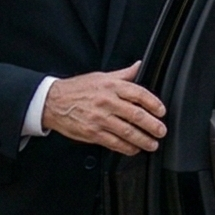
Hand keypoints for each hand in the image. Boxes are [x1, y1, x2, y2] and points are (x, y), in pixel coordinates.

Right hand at [42, 64, 167, 155]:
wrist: (53, 102)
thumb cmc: (77, 89)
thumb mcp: (101, 76)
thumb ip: (123, 74)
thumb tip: (139, 66)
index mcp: (110, 86)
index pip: (138, 94)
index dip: (153, 103)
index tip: (162, 111)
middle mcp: (106, 102)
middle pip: (136, 115)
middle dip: (152, 125)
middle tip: (161, 131)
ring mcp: (99, 118)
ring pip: (127, 132)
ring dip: (143, 140)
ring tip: (152, 144)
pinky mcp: (93, 133)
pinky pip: (114, 143)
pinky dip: (127, 148)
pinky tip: (134, 149)